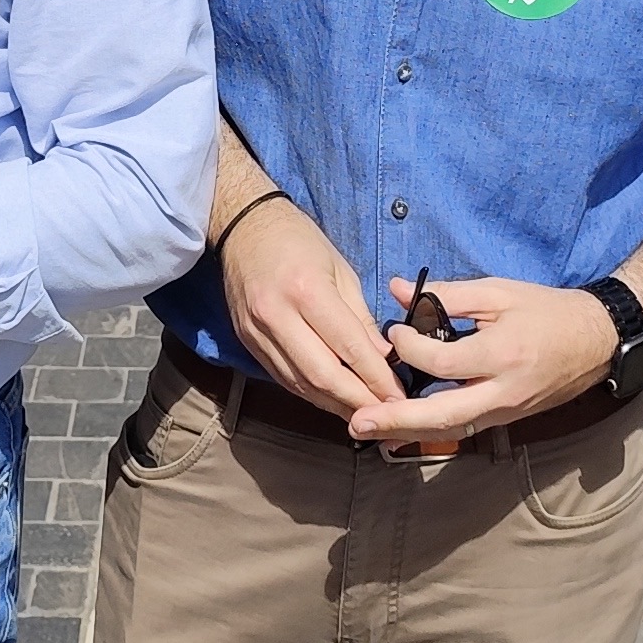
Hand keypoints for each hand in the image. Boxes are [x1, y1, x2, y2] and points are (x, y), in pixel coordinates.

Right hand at [218, 193, 399, 416]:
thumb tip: (384, 358)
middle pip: (322, 375)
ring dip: (335, 405)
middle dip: (358, 400)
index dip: (376, 377)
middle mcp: (277, 315)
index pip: (348, 346)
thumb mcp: (341, 269)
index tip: (400, 395)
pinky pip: (283, 379)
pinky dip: (311, 394)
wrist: (243, 227)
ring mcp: (257, 332)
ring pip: (301, 384)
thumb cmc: (298, 241)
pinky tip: (333, 400)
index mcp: (307, 290)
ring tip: (365, 414)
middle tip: (387, 413)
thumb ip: (361, 318)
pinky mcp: (247, 343)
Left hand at [352, 274, 616, 441]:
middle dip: (396, 420)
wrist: (596, 342)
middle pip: (443, 415)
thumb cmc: (547, 311)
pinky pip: (462, 428)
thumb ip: (446, 293)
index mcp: (502, 354)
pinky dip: (429, 430)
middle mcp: (502, 392)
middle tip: (356, 421)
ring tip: (367, 430)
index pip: (443, 361)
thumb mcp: (499, 292)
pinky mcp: (505, 420)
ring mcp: (505, 412)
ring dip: (406, 433)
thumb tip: (395, 289)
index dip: (410, 347)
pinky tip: (399, 430)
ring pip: (450, 430)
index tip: (393, 331)